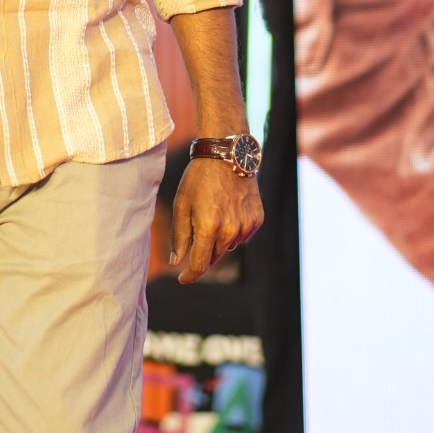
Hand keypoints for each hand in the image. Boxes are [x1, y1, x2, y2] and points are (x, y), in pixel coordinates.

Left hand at [170, 159, 263, 282]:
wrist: (227, 154)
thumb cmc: (199, 177)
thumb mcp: (181, 203)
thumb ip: (179, 236)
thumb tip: (176, 262)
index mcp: (208, 227)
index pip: (199, 265)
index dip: (189, 275)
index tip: (182, 279)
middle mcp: (230, 231)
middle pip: (213, 257)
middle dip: (202, 251)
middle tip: (196, 226)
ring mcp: (246, 226)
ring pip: (228, 247)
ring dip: (218, 240)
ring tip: (213, 212)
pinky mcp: (257, 219)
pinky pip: (242, 235)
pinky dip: (233, 230)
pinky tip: (227, 209)